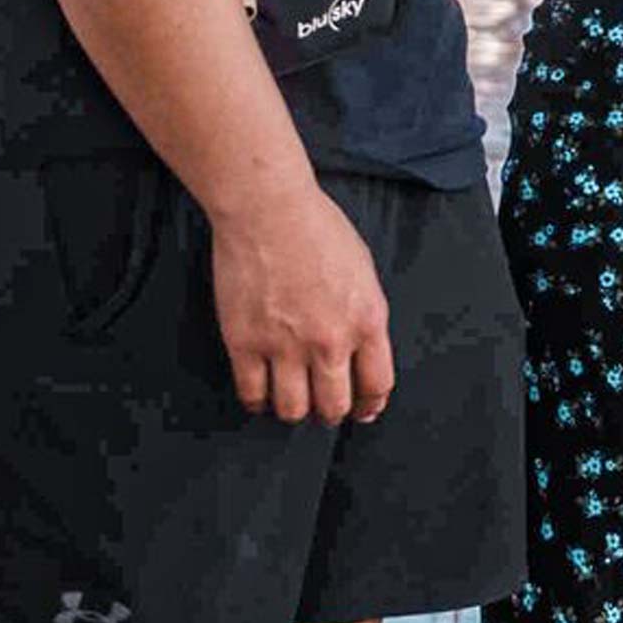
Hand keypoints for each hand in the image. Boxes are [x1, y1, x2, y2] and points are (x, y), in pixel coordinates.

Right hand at [207, 181, 393, 422]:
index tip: (364, 409)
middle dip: (332, 412)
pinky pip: (252, 394)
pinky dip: (257, 401)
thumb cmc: (318, 230)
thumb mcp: (363, 272)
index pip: (377, 384)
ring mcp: (285, 345)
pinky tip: (261, 393)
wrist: (269, 209)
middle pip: (335, 406)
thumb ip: (365, 316)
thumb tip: (363, 352)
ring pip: (293, 410)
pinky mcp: (244, 343)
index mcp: (367, 320)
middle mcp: (330, 341)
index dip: (370, 404)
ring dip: (295, 411)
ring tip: (292, 399)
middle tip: (325, 408)